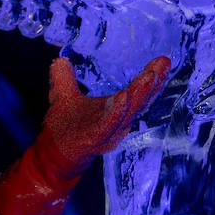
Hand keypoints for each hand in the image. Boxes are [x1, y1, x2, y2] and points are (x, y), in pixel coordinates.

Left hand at [0, 55, 170, 214]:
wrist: (52, 155)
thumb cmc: (64, 129)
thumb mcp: (64, 96)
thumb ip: (63, 77)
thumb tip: (60, 59)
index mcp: (115, 110)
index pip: (138, 93)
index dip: (152, 77)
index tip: (163, 61)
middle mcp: (116, 122)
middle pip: (139, 102)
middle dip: (152, 83)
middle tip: (162, 65)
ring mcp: (106, 132)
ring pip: (128, 113)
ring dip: (140, 94)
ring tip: (148, 76)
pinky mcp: (92, 140)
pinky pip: (107, 126)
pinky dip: (116, 112)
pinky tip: (123, 97)